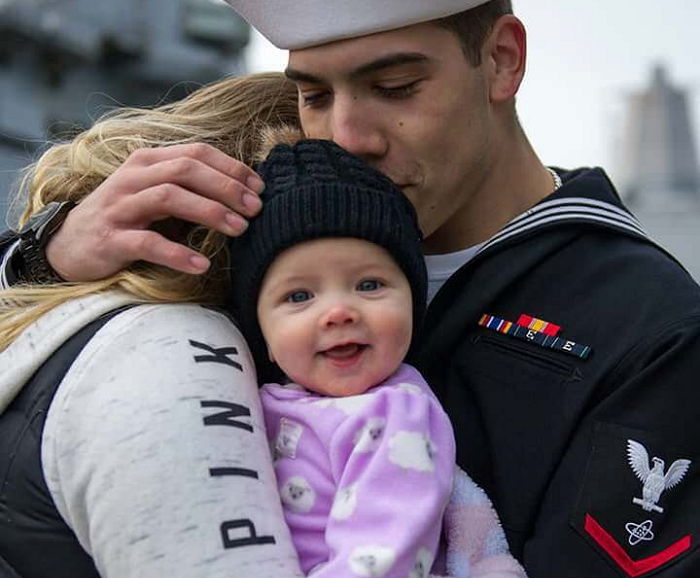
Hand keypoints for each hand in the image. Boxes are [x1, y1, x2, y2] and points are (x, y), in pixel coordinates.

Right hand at [46, 143, 264, 280]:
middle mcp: (133, 177)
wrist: (70, 245)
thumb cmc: (126, 219)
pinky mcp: (111, 239)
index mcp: (148, 161)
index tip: (259, 188)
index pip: (196, 153)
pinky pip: (148, 243)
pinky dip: (178, 254)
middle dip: (227, 187)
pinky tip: (202, 264)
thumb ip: (189, 187)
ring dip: (210, 212)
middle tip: (255, 209)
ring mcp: (120, 207)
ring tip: (239, 229)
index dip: (232, 168)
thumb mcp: (155, 194)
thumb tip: (243, 192)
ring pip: (169, 197)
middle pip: (186, 170)